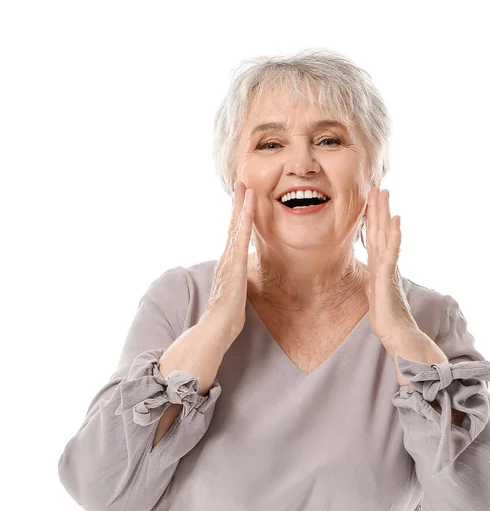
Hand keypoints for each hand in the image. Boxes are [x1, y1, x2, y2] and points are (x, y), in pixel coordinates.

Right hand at [202, 180, 255, 337]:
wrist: (217, 326)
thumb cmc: (227, 315)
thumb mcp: (236, 294)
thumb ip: (237, 283)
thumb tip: (242, 280)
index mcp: (228, 264)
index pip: (233, 235)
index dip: (237, 217)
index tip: (242, 202)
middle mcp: (226, 257)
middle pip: (232, 224)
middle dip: (237, 203)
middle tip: (241, 183)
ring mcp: (229, 259)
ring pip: (236, 226)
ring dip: (241, 205)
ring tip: (245, 187)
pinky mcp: (234, 263)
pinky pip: (241, 236)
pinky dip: (245, 220)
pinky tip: (250, 207)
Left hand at [364, 186, 416, 349]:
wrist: (397, 334)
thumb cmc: (386, 316)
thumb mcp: (373, 291)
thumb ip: (373, 276)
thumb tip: (371, 269)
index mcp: (380, 265)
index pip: (374, 235)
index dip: (372, 217)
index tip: (369, 199)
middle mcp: (385, 262)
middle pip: (380, 229)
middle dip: (378, 207)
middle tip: (378, 186)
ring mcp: (388, 268)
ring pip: (386, 235)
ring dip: (385, 213)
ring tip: (385, 194)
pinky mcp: (389, 277)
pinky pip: (391, 252)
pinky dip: (393, 235)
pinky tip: (395, 220)